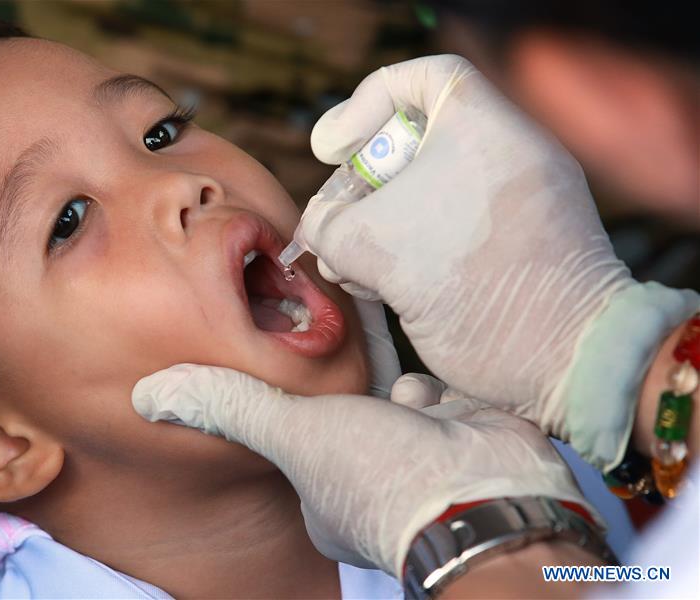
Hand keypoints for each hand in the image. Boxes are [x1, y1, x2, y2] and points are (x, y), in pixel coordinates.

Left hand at [132, 364, 597, 576]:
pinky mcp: (461, 430)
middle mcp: (371, 479)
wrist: (491, 493)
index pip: (292, 436)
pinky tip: (429, 387)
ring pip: (388, 397)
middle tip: (328, 351)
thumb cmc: (382, 475)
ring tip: (376, 364)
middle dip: (341, 388)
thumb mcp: (291, 433)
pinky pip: (433, 390)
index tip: (281, 374)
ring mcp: (419, 456)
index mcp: (324, 492)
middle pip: (342, 414)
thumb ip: (228, 405)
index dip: (286, 405)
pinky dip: (429, 383)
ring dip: (385, 382)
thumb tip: (146, 394)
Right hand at [301, 54, 698, 468]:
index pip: (418, 79)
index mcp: (481, 129)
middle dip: (358, 185)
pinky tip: (380, 287)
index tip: (328, 150)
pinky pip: (443, 227)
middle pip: (407, 143)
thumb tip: (324, 226)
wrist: (562, 360)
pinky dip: (406, 251)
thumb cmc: (474, 289)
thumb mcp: (378, 248)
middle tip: (335, 220)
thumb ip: (331, 225)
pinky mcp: (507, 243)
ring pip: (419, 192)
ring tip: (353, 268)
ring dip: (374, 227)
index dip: (361, 104)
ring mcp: (506, 200)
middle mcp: (499, 154)